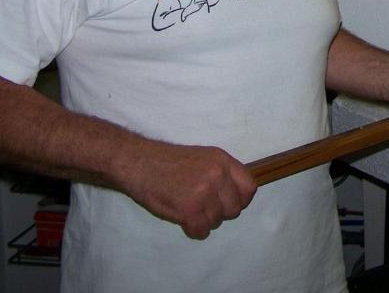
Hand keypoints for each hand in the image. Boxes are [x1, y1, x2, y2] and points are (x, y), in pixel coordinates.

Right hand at [117, 140, 256, 239]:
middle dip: (221, 213)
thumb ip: (222, 173)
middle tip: (204, 208)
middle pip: (234, 209)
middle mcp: (217, 175)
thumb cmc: (169, 162)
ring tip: (190, 210)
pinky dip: (194, 230)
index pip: (249, 188)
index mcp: (222, 160)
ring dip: (205, 221)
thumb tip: (237, 194)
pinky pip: (202, 231)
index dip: (241, 200)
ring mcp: (204, 192)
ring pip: (217, 221)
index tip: (229, 203)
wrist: (139, 163)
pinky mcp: (189, 209)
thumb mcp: (203, 157)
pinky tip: (185, 220)